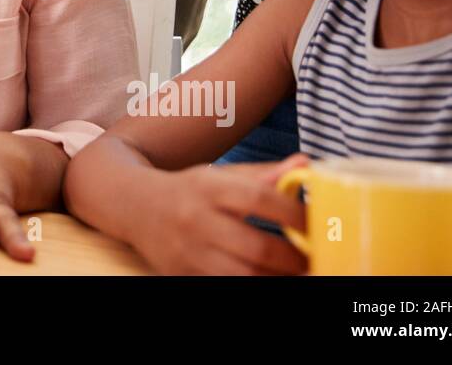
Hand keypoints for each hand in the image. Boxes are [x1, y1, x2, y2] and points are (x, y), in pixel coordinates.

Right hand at [129, 154, 309, 274]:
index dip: (294, 213)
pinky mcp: (183, 275)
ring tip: (298, 272)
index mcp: (208, 187)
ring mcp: (188, 252)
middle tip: (317, 259)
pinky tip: (269, 278)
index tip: (318, 222)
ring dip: (278, 277)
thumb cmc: (188, 190)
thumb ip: (262, 174)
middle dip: (295, 259)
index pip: (258, 197)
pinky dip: (254, 284)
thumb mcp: (220, 174)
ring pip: (244, 276)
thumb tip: (306, 165)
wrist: (133, 206)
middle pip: (256, 247)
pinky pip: (227, 286)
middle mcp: (196, 219)